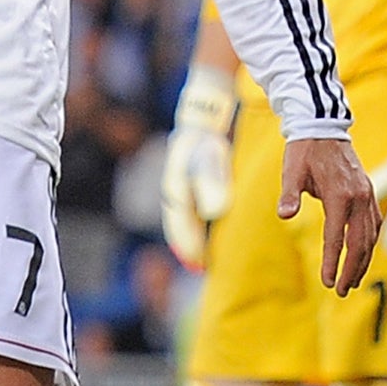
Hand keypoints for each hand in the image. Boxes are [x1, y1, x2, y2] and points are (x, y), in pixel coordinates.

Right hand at [160, 68, 235, 270]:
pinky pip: (186, 210)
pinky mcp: (187, 182)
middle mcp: (172, 190)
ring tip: (197, 257)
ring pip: (180, 217)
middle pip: (176, 222)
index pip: (180, 223)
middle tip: (196, 267)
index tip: (197, 264)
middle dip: (185, 244)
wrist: (201, 118)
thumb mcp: (210, 161)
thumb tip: (214, 214)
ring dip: (187, 236)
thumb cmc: (206, 142)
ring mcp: (178, 186)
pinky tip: (201, 232)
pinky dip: (192, 225)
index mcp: (174, 189)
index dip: (187, 244)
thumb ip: (212, 186)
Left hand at [281, 136, 379, 295]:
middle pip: (360, 243)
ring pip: (370, 237)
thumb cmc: (303, 150)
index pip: (336, 238)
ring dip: (363, 261)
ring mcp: (367, 196)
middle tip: (342, 291)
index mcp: (339, 195)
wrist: (322, 126)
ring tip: (352, 281)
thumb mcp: (291, 170)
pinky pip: (374, 224)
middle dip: (352, 269)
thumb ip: (289, 194)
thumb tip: (284, 215)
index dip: (332, 262)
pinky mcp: (369, 193)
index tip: (328, 282)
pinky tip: (363, 255)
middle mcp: (359, 198)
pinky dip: (370, 243)